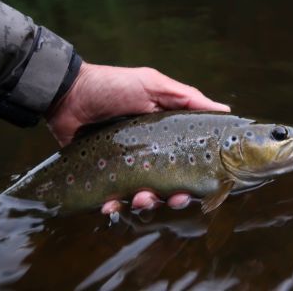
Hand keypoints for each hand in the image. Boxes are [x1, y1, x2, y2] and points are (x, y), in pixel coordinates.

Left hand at [46, 63, 229, 213]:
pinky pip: (111, 199)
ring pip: (142, 197)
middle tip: (173, 198)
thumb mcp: (154, 85)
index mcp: (164, 136)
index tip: (201, 187)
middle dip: (173, 198)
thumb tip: (224, 110)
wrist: (68, 94)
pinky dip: (113, 206)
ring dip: (145, 203)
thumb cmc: (114, 86)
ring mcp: (124, 167)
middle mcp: (148, 154)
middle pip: (168, 186)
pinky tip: (110, 206)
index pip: (186, 163)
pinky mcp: (101, 177)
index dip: (195, 178)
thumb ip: (187, 98)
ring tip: (138, 198)